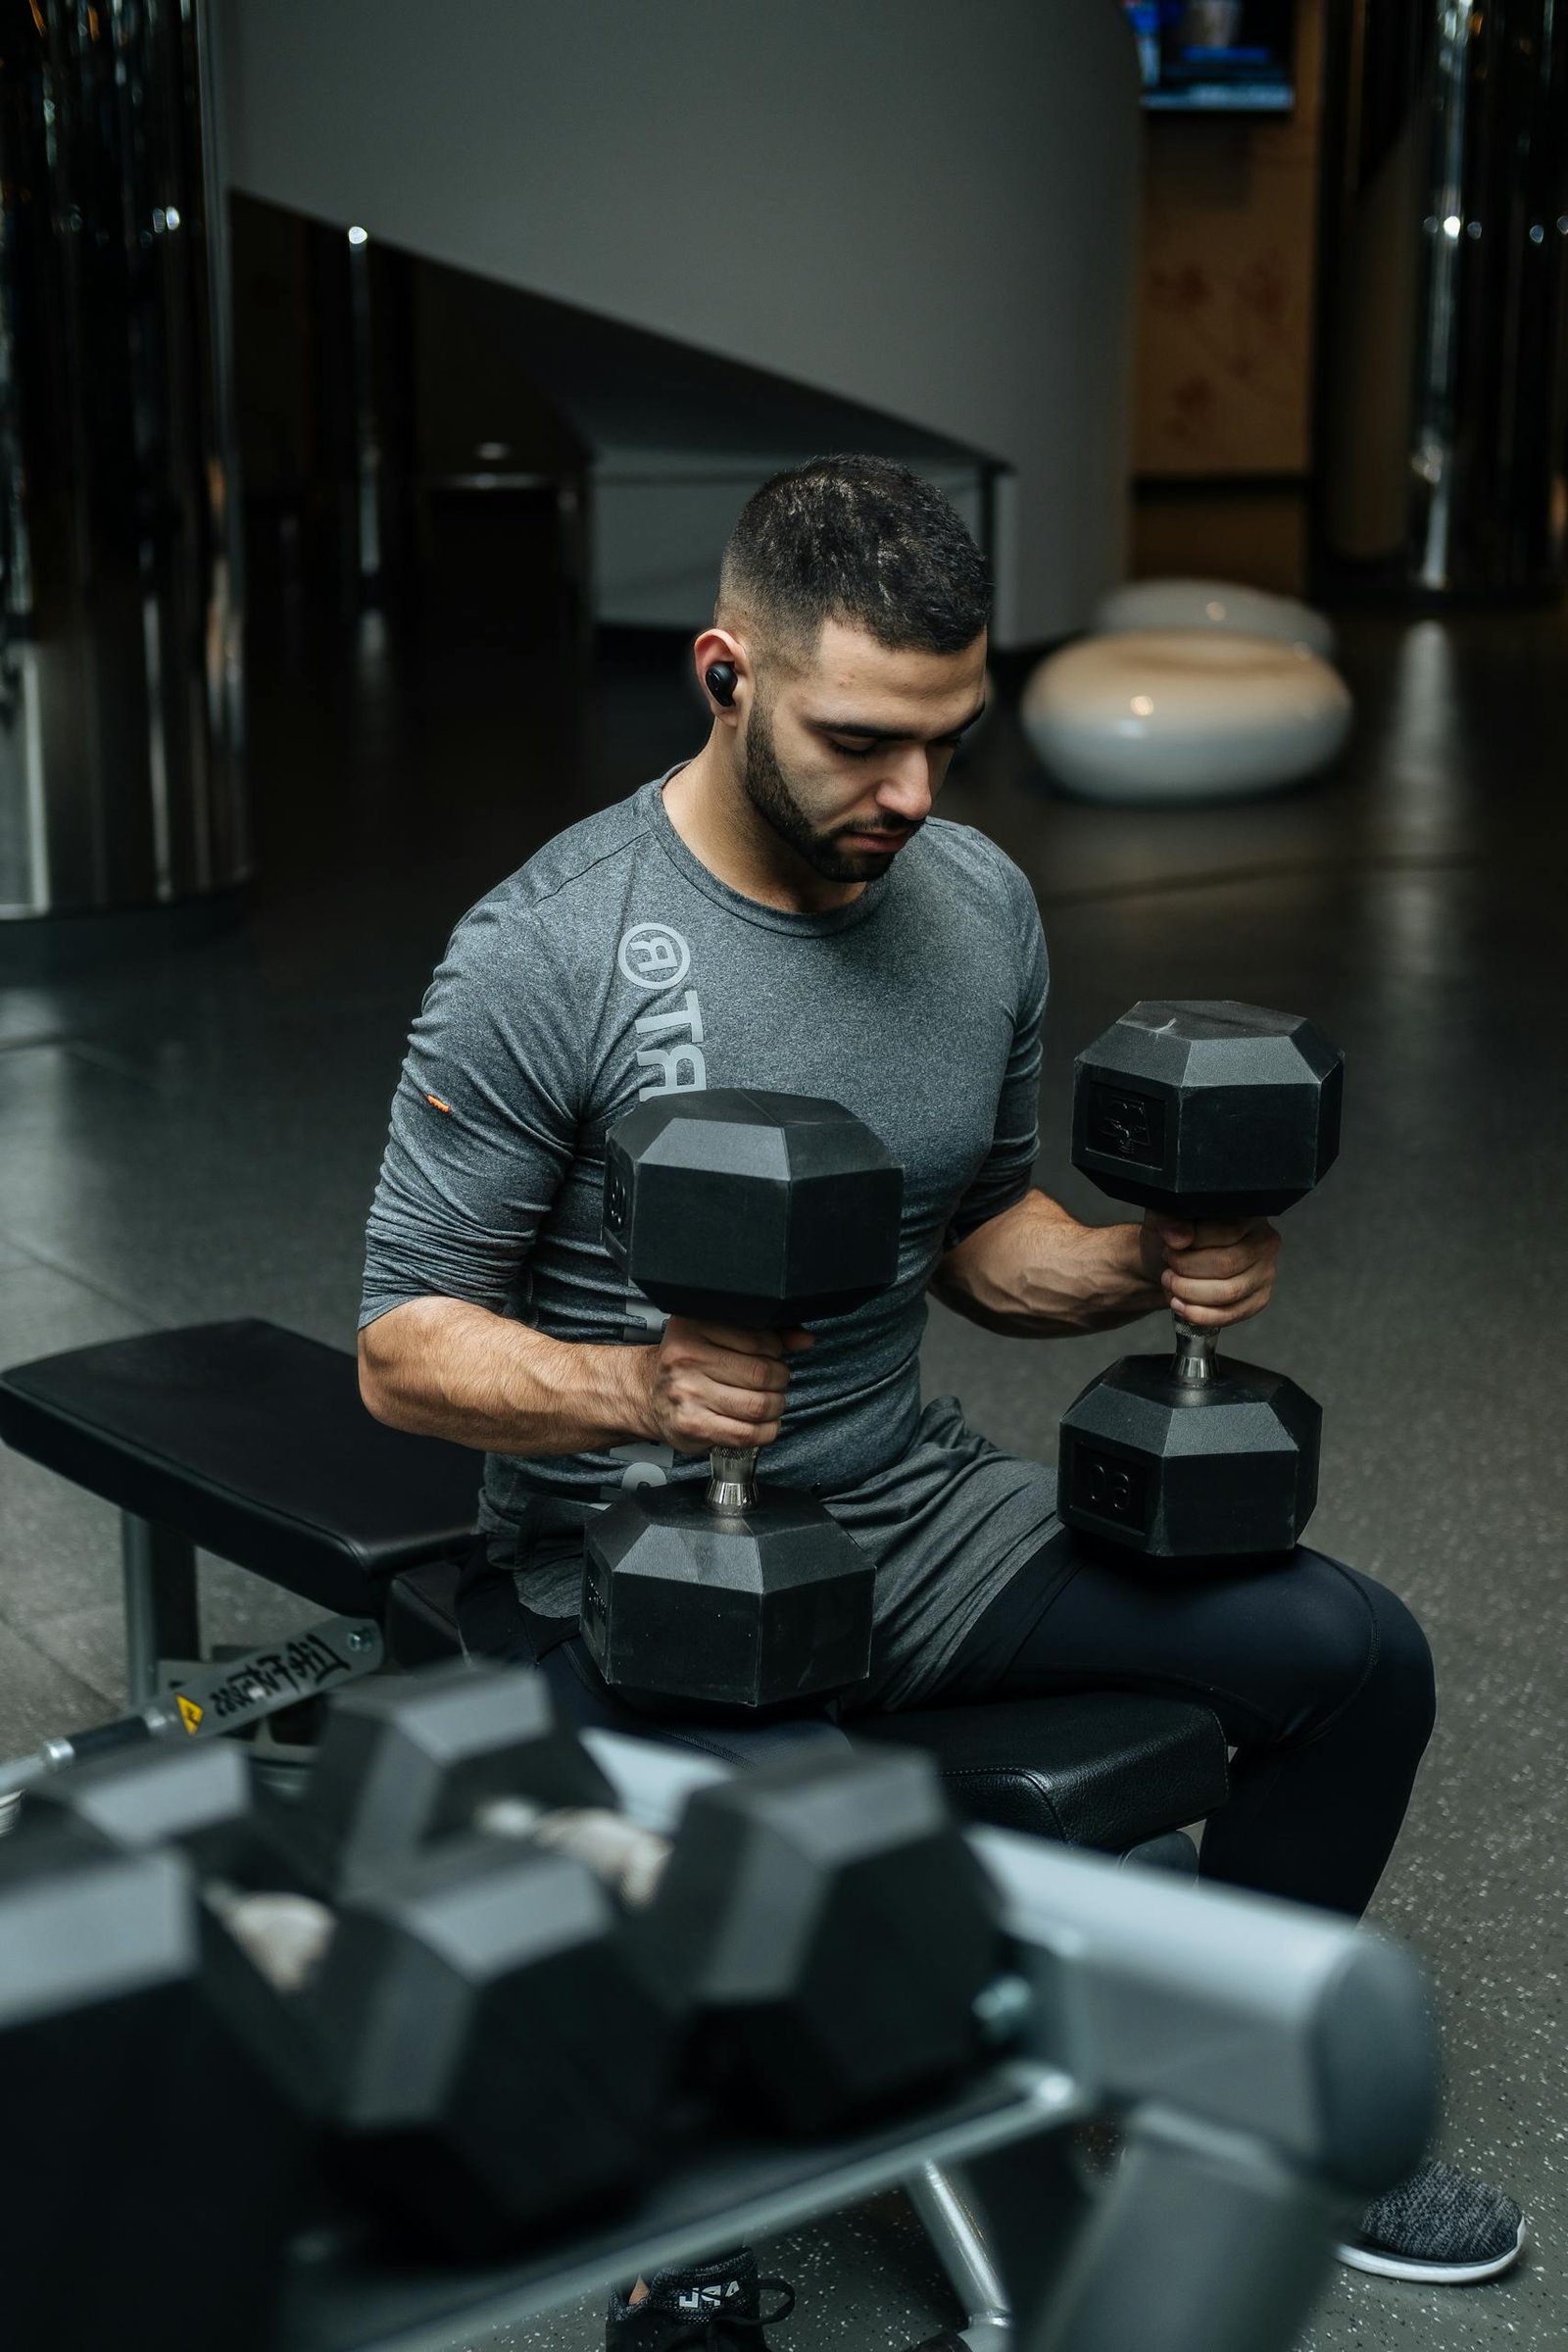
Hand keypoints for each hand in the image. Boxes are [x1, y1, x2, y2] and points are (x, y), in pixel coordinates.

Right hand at [633, 1316, 812, 1454]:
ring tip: (770, 1403)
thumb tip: (804, 1338)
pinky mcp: (693, 1425)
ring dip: (775, 1407)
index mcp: (693, 1327)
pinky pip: (746, 1433)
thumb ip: (763, 1333)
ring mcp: (688, 1393)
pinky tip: (764, 1425)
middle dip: (780, 1380)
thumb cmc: (688, 1363)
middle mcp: (687, 1358)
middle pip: (762, 1373)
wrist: (646, 1394)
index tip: (772, 1357)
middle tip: (775, 1382)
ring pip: (758, 1405)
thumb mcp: (717, 1336)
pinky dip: (766, 1431)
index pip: (759, 1339)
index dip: (776, 1351)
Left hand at [1142, 1211, 1280, 1330]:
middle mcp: (1264, 1241)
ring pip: (1229, 1292)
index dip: (1193, 1244)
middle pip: (1227, 1265)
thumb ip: (1170, 1220)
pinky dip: (1201, 1315)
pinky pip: (1232, 1314)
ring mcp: (1265, 1272)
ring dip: (1191, 1293)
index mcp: (1247, 1215)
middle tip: (1169, 1268)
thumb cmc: (1175, 1236)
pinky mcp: (1258, 1299)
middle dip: (1188, 1270)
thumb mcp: (1166, 1217)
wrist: (1174, 1261)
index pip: (1227, 1232)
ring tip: (1172, 1285)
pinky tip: (1182, 1306)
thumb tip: (1180, 1238)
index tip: (1171, 1247)